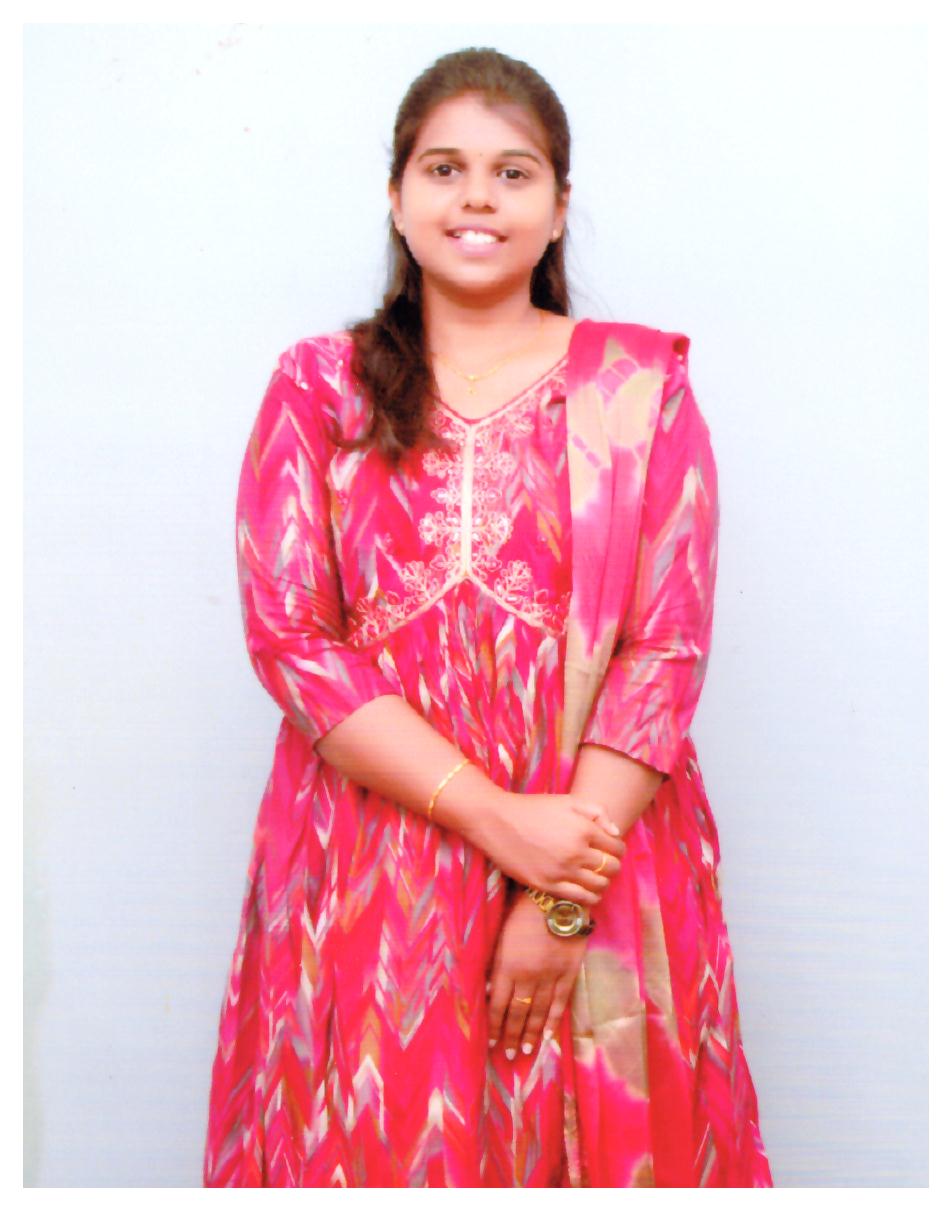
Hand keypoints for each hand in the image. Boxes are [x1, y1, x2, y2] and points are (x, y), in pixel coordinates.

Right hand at [469, 790, 625, 906]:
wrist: (497, 822)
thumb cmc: (533, 808)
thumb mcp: (567, 801)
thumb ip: (597, 812)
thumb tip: (616, 832)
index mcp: (584, 830)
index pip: (617, 848)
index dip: (618, 849)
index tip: (611, 849)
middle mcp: (576, 853)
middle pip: (611, 868)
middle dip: (613, 865)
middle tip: (605, 862)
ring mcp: (562, 872)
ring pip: (599, 886)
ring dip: (603, 882)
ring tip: (596, 876)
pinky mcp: (547, 886)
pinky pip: (580, 899)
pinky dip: (590, 897)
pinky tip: (588, 891)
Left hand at [486, 892, 587, 1057]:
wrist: (557, 898)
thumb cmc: (522, 912)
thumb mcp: (501, 936)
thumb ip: (496, 964)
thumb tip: (490, 991)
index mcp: (508, 966)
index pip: (499, 1005)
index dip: (495, 1025)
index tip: (491, 1042)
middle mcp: (528, 976)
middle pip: (518, 1013)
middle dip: (511, 1036)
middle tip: (507, 1055)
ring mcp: (550, 976)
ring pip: (538, 1012)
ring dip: (531, 1034)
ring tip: (525, 1051)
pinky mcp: (569, 972)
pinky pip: (560, 1002)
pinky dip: (553, 1021)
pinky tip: (548, 1037)